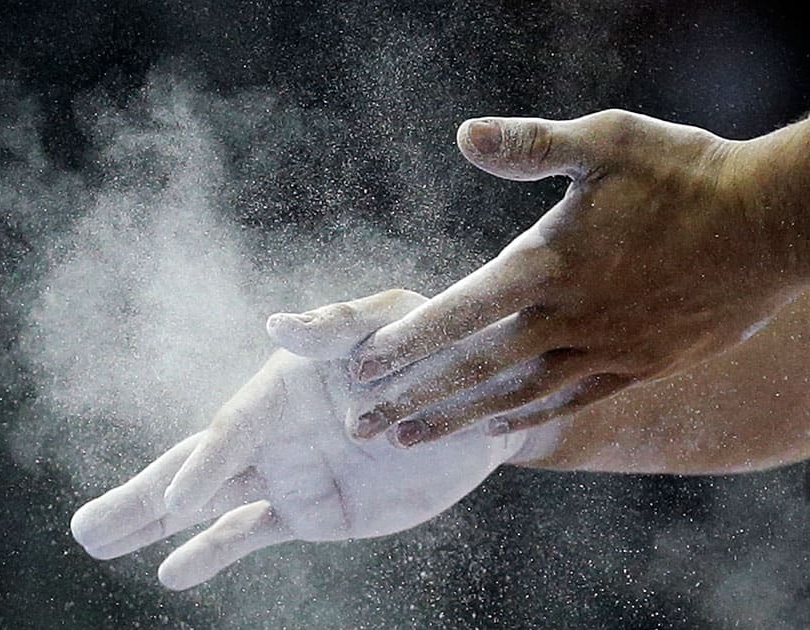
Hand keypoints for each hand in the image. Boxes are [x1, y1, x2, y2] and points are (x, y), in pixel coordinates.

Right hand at [70, 290, 524, 589]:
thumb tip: (277, 324)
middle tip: (83, 529)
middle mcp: (272, 433)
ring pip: (209, 506)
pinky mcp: (313, 512)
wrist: (477, 403)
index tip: (179, 501)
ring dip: (154, 525)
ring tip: (98, 540)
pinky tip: (174, 571)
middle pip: (193, 469)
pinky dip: (213, 551)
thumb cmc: (431, 347)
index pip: (230, 431)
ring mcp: (286, 475)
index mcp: (281, 386)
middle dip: (141, 500)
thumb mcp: (391, 321)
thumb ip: (336, 326)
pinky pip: (253, 533)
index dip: (205, 465)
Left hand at [270, 110, 809, 446]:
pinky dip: (524, 416)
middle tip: (361, 429)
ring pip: (514, 394)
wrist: (775, 225)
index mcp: (550, 262)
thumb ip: (532, 144)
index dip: (407, 342)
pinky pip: (568, 400)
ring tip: (409, 441)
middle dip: (413, 398)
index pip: (461, 310)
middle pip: (475, 366)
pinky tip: (495, 429)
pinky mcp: (638, 364)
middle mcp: (569, 316)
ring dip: (457, 419)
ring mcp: (605, 348)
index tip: (360, 369)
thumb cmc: (687, 174)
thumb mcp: (607, 140)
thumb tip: (463, 136)